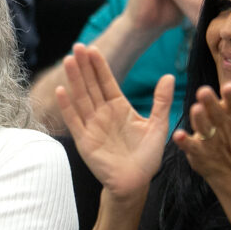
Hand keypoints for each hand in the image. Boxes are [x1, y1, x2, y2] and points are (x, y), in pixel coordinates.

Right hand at [56, 44, 174, 201]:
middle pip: (91, 85)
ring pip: (81, 98)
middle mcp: (103, 113)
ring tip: (69, 60)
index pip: (106, 82)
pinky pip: (74, 121)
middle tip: (78, 47)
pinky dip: (67, 106)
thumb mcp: (158, 125)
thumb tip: (169, 76)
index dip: (99, 66)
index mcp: (119, 107)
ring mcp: (92, 126)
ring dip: (75, 80)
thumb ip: (161, 101)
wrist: (136, 182)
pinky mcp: (84, 140)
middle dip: (84, 66)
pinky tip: (61, 90)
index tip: (93, 49)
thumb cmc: (147, 157)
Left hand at [172, 43, 230, 179]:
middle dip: (212, 104)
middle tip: (203, 91)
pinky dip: (185, 142)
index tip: (228, 85)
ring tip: (194, 109)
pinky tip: (178, 135)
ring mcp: (212, 140)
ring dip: (200, 120)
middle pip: (218, 114)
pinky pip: (191, 147)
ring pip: (205, 129)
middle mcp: (224, 125)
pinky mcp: (199, 152)